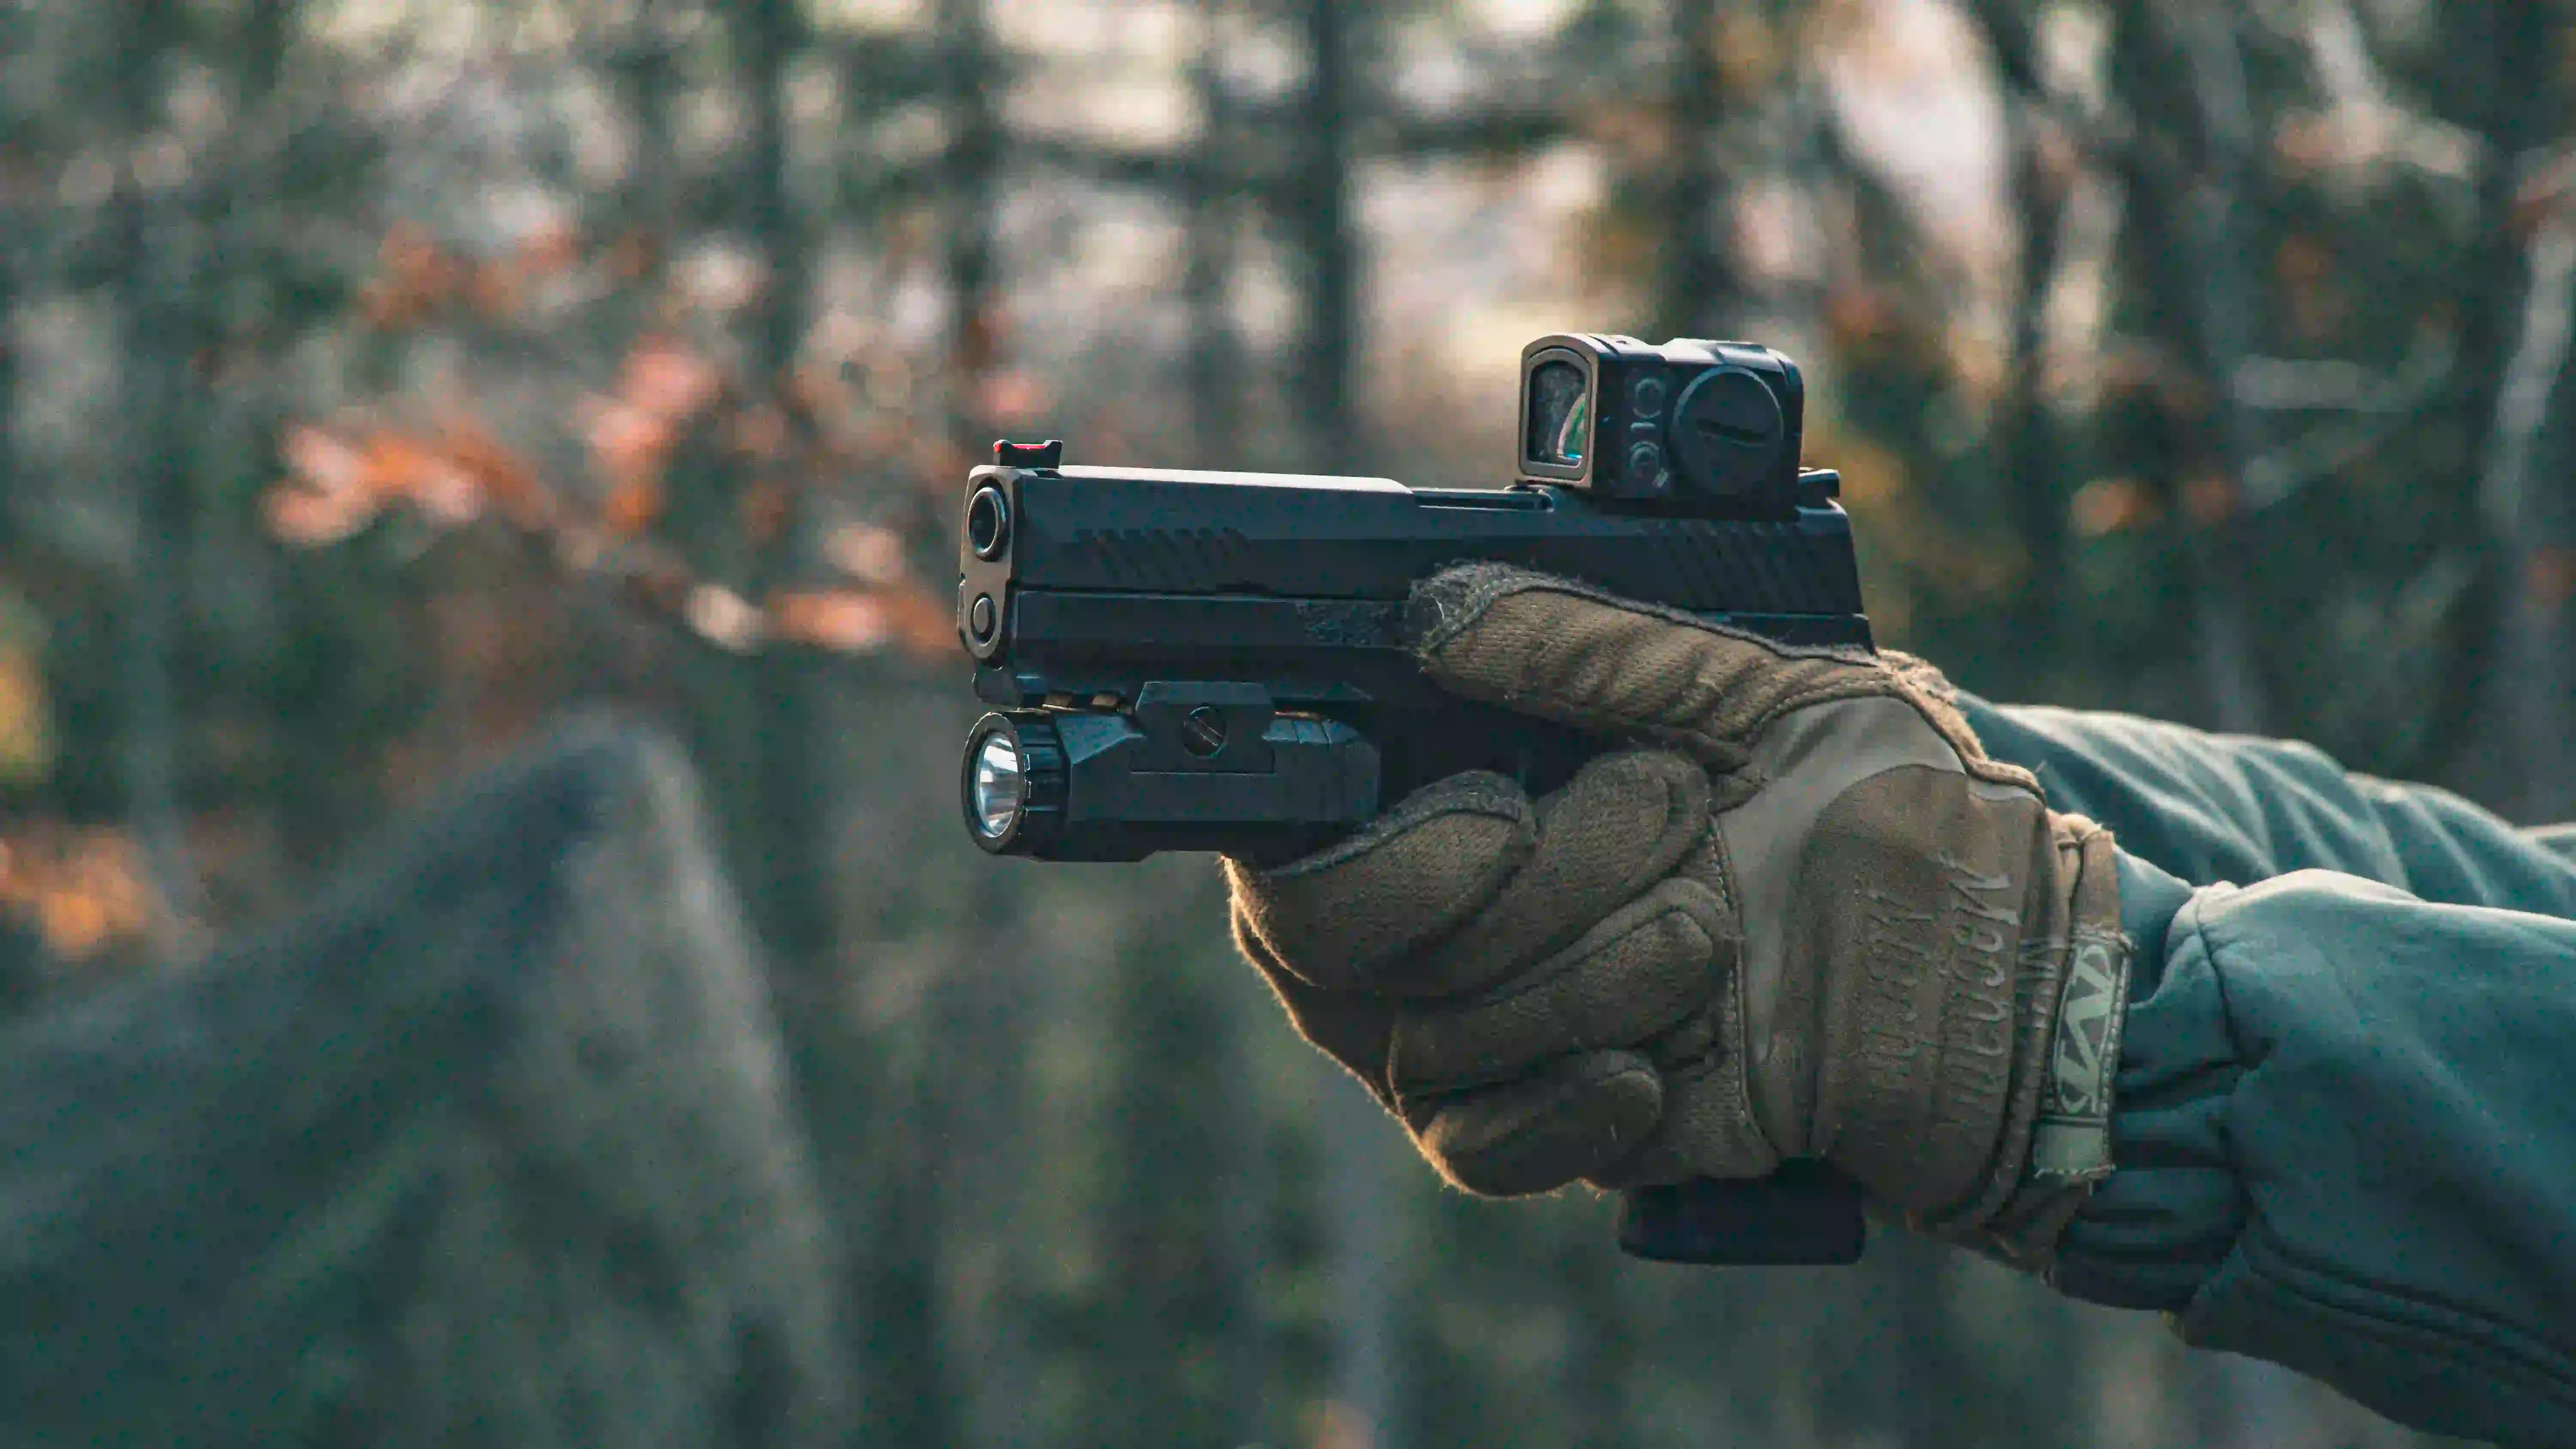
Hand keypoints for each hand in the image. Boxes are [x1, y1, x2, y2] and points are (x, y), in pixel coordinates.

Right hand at [1225, 565, 2131, 1264]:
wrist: (1987, 970)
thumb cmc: (1884, 802)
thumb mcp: (1763, 684)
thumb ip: (1598, 644)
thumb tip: (1440, 610)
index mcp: (1465, 795)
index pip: (1301, 841)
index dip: (1365, 842)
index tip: (1492, 805)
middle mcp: (1442, 921)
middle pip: (1334, 947)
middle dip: (1511, 888)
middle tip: (1663, 818)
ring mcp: (1482, 1036)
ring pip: (1423, 1039)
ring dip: (1581, 975)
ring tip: (1713, 928)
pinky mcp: (1547, 1132)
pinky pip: (1479, 1148)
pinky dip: (1559, 1104)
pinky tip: (1654, 1068)